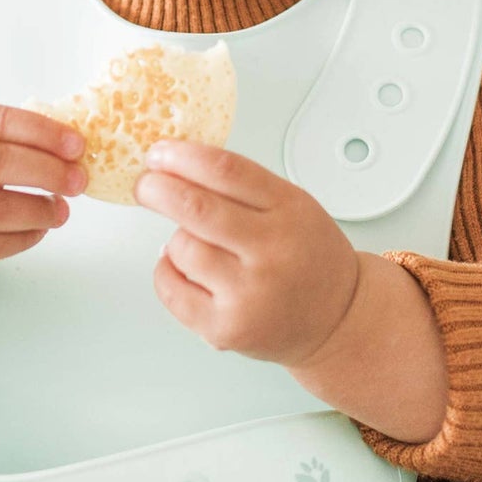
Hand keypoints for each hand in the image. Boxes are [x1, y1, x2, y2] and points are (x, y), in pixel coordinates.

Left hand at [133, 140, 360, 367]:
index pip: (227, 171)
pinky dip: (166, 270)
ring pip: (181, 247)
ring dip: (176, 238)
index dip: (183, 156)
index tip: (159, 153)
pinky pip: (172, 289)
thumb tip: (177, 164)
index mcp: (289, 211)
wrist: (336, 319)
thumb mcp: (294, 206)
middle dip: (157, 189)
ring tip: (194, 242)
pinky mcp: (226, 328)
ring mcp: (248, 294)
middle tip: (145, 185)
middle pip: (196, 208)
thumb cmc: (309, 257)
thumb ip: (244, 186)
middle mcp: (271, 252)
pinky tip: (182, 266)